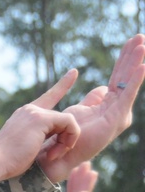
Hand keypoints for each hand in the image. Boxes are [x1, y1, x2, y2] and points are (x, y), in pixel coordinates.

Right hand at [0, 70, 79, 182]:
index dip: (62, 85)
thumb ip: (39, 137)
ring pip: (67, 120)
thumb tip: (54, 141)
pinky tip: (56, 151)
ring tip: (54, 154)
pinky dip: (68, 139)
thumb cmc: (8, 162)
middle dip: (69, 135)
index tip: (74, 72)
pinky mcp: (41, 119)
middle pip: (63, 117)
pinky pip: (69, 123)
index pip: (48, 97)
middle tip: (56, 154)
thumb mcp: (26, 145)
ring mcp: (34, 112)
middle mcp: (29, 110)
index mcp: (25, 115)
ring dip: (67, 140)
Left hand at [37, 34, 144, 182]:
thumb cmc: (64, 136)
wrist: (56, 156)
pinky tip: (143, 65)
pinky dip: (135, 79)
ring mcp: (119, 115)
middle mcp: (118, 110)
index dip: (125, 59)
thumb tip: (103, 88)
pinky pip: (127, 94)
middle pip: (126, 76)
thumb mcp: (81, 110)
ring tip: (143, 43)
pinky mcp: (116, 119)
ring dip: (137, 61)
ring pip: (129, 82)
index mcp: (109, 106)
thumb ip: (94, 99)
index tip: (132, 40)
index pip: (119, 77)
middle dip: (133, 55)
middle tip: (140, 35)